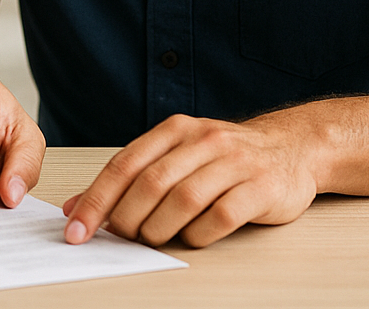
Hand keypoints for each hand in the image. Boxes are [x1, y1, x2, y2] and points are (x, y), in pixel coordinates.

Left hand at [62, 114, 318, 247]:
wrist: (292, 148)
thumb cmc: (225, 157)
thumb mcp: (177, 154)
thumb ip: (131, 176)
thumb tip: (77, 207)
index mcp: (175, 129)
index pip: (124, 165)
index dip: (96, 200)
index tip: (76, 230)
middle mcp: (203, 140)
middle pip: (151, 183)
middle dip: (126, 218)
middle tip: (122, 237)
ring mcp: (234, 162)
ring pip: (183, 200)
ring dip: (160, 228)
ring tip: (154, 239)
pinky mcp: (261, 188)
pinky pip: (221, 217)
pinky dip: (198, 234)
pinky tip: (193, 237)